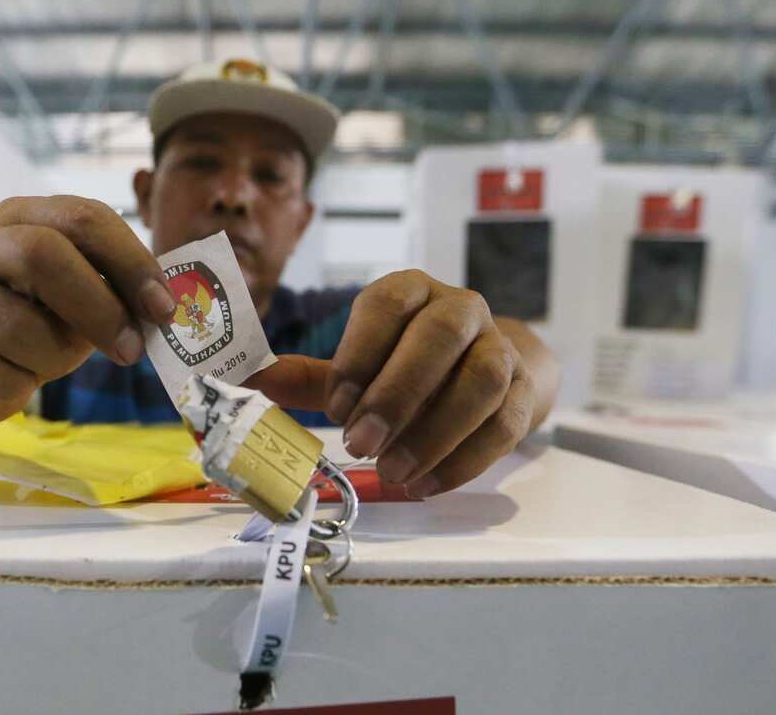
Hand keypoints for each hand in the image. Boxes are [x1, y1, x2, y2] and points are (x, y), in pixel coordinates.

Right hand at [0, 196, 175, 424]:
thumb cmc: (28, 321)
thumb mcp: (74, 298)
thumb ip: (113, 292)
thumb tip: (165, 309)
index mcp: (22, 216)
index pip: (84, 218)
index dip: (131, 262)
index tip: (164, 309)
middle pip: (42, 255)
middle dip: (97, 310)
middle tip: (129, 351)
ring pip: (17, 327)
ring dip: (52, 359)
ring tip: (48, 364)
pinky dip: (14, 388)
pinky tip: (9, 382)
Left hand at [247, 270, 541, 497]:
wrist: (492, 367)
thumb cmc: (409, 364)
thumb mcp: (360, 365)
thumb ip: (311, 377)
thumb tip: (250, 381)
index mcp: (411, 292)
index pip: (388, 304)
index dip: (361, 352)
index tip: (336, 404)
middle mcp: (460, 309)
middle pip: (440, 337)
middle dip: (398, 394)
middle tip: (361, 444)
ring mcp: (500, 348)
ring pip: (481, 381)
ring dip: (435, 431)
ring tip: (394, 472)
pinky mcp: (525, 392)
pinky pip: (506, 424)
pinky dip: (465, 460)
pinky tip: (426, 484)